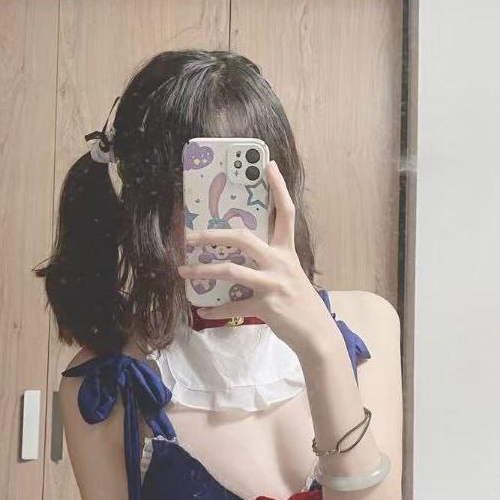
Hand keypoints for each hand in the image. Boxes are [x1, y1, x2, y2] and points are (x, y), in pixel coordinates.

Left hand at [177, 160, 340, 361]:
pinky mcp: (266, 305)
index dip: (278, 187)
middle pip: (244, 237)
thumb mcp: (290, 275)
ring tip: (183, 271)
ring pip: (231, 271)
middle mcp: (280, 262)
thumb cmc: (300, 303)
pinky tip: (202, 311)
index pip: (285, 212)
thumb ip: (270, 262)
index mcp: (287, 251)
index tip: (268, 165)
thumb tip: (240, 256)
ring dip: (203, 271)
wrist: (316, 334)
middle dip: (213, 234)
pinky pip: (233, 306)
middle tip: (190, 235)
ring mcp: (273, 283)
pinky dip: (215, 310)